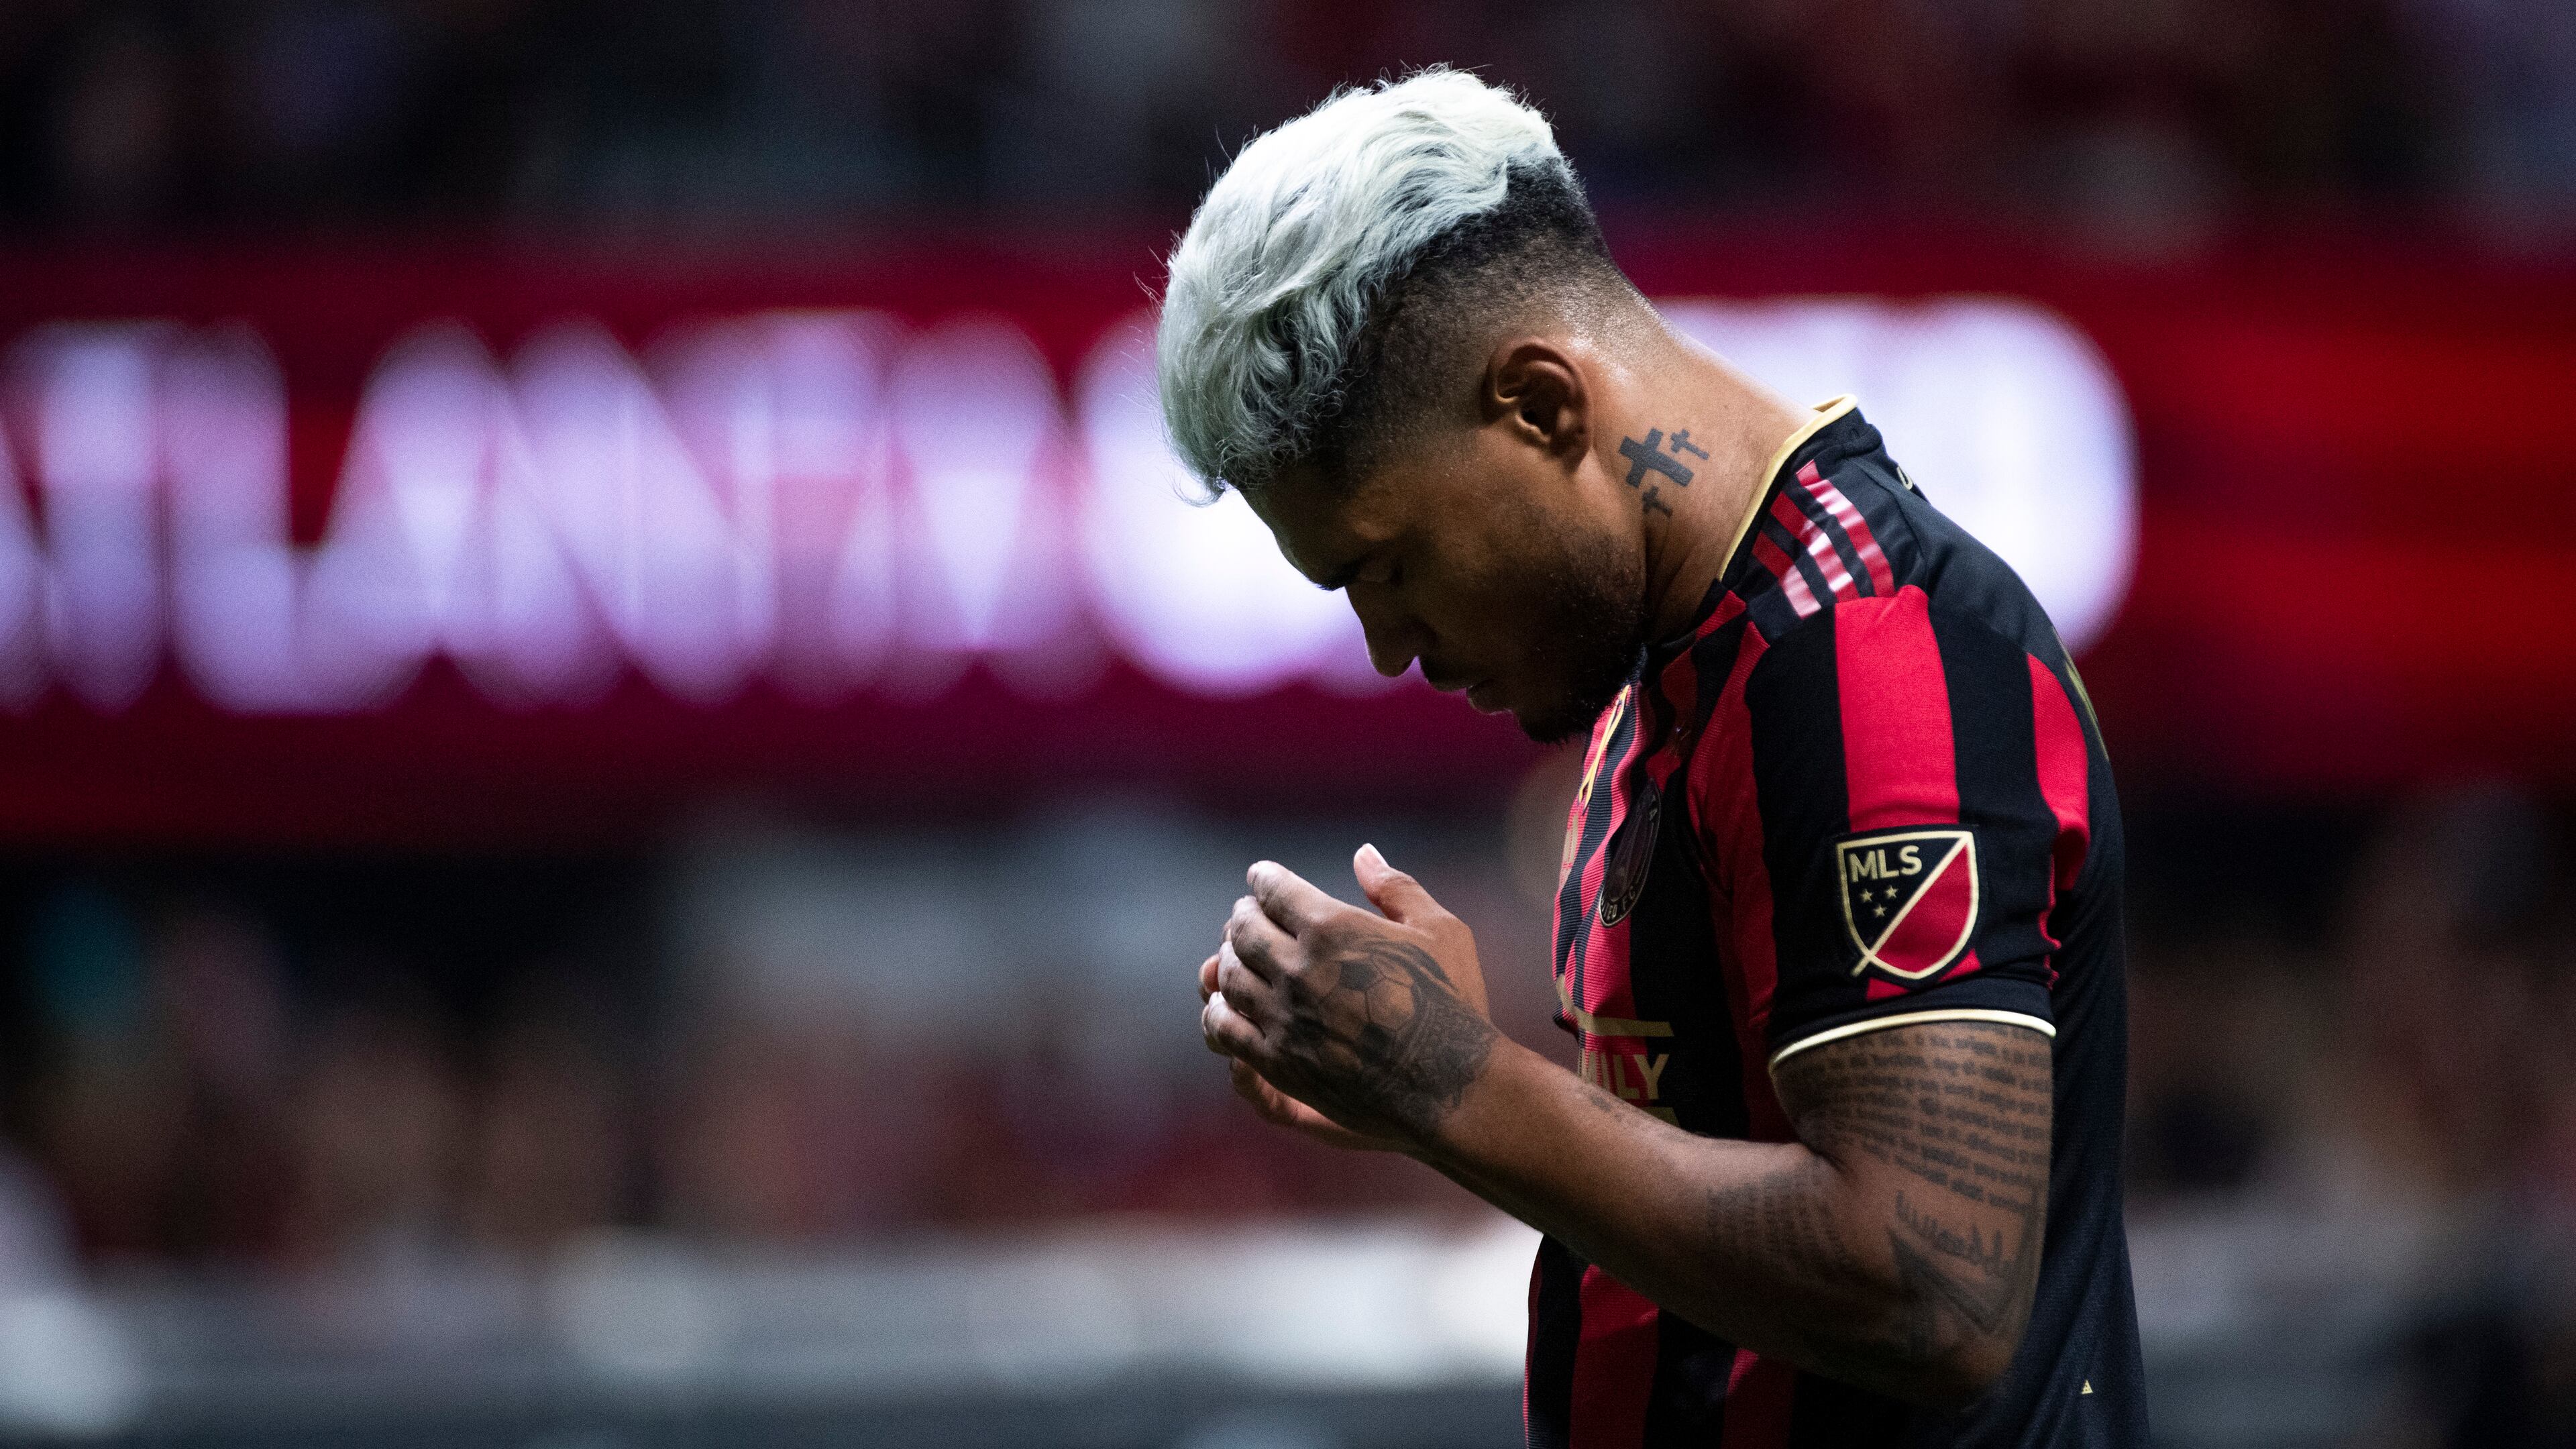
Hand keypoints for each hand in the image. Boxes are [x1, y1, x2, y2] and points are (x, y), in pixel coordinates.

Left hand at [1199, 844, 1498, 1149]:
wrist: (1451, 1088)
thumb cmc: (1454, 1004)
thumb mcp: (1440, 931)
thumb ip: (1395, 888)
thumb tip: (1363, 852)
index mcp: (1332, 928)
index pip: (1273, 890)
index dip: (1263, 879)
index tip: (1262, 878)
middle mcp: (1298, 970)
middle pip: (1243, 930)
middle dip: (1242, 916)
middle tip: (1248, 914)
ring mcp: (1284, 1019)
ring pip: (1229, 977)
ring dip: (1228, 960)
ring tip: (1239, 956)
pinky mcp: (1278, 1062)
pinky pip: (1225, 1030)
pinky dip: (1219, 1011)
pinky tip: (1228, 1005)